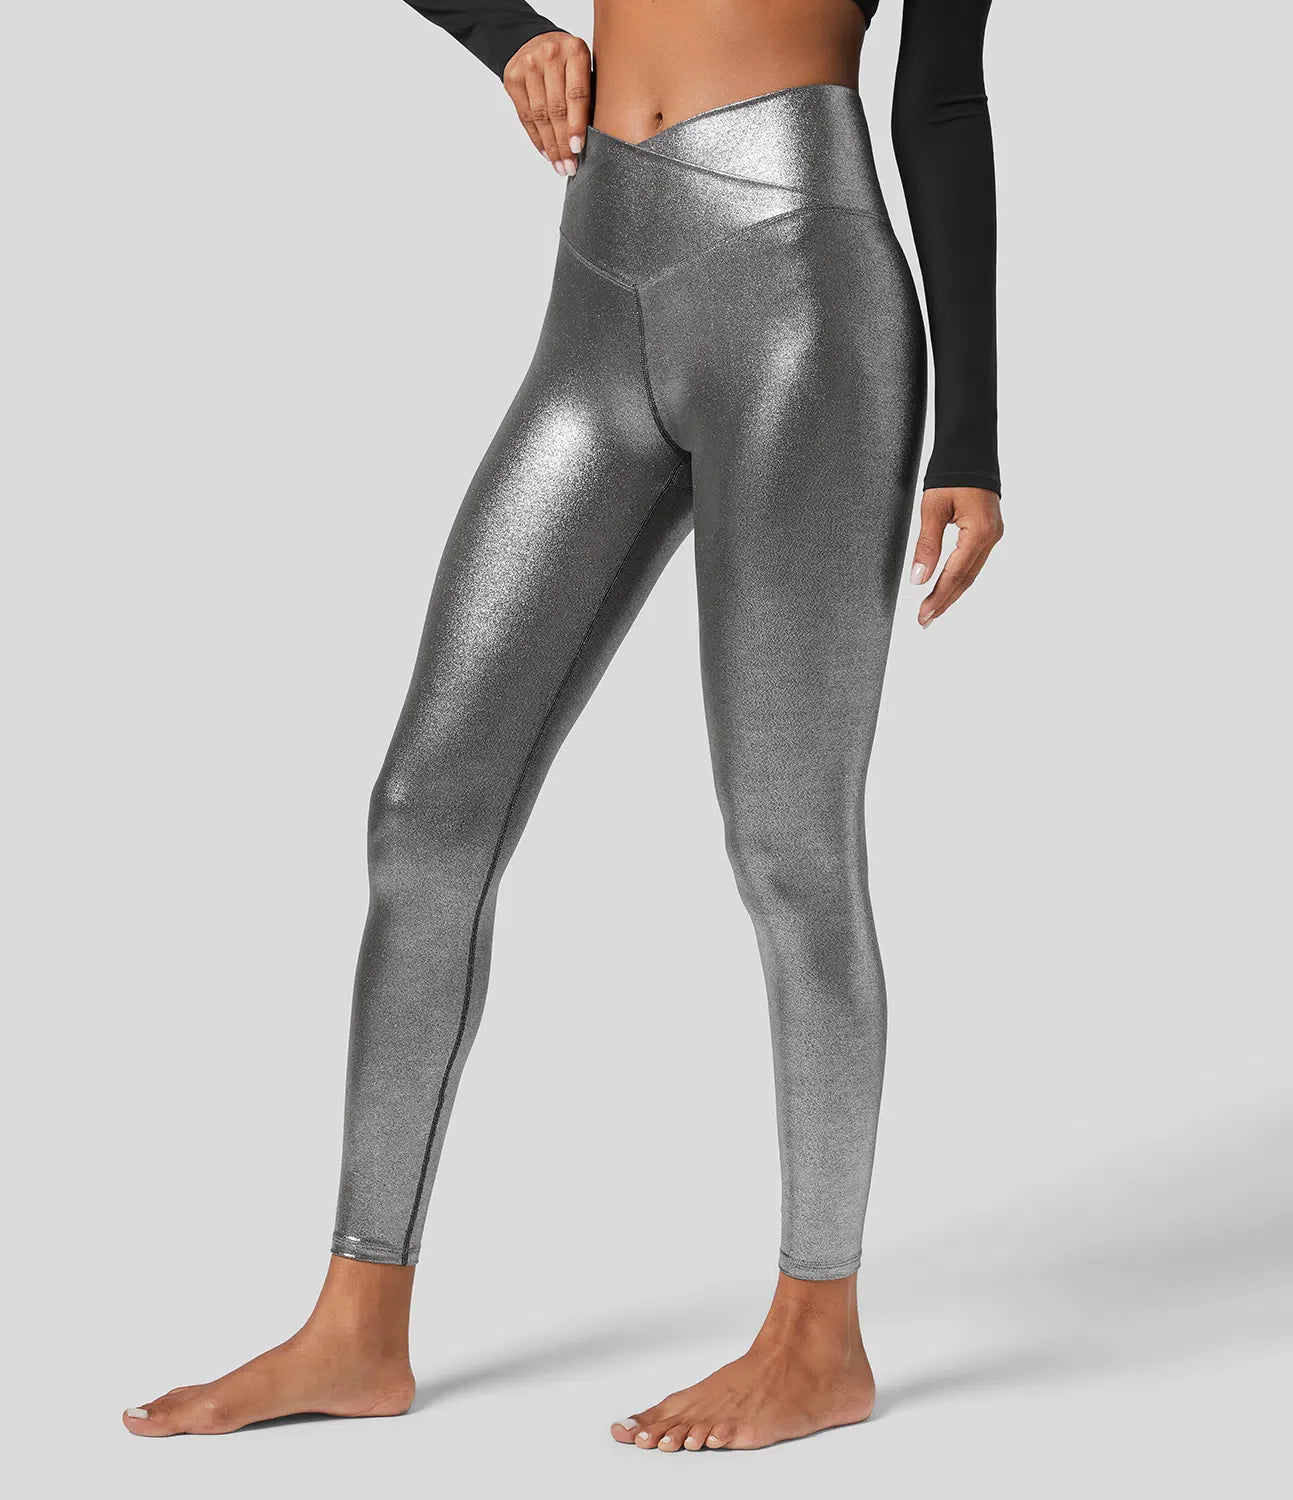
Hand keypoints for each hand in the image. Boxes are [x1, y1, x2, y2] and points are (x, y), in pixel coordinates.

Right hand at [502, 32, 591, 177]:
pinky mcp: (513, 77)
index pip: (576, 95)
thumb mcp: (584, 69)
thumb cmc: (568, 63)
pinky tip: (546, 153)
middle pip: (557, 109)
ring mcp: (529, 64)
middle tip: (570, 166)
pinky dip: (536, 138)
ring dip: (550, 146)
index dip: (576, 124)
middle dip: (563, 143)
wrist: (536, 41)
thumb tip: (595, 138)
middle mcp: (550, 54)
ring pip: (540, 115)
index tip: (578, 148)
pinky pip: (525, 116)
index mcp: (575, 50)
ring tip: (559, 165)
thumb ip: (588, 95)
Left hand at [909, 486, 1003, 626]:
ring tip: (934, 610)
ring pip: (971, 572)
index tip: (923, 615)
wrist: (970, 450)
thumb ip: (926, 545)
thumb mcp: (932, 508)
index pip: (955, 575)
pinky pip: (974, 561)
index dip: (938, 597)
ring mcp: (993, 535)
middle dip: (945, 601)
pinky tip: (949, 587)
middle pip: (966, 579)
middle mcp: (991, 537)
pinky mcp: (988, 531)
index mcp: (979, 532)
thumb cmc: (952, 473)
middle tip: (926, 620)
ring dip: (952, 592)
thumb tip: (919, 578)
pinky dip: (960, 577)